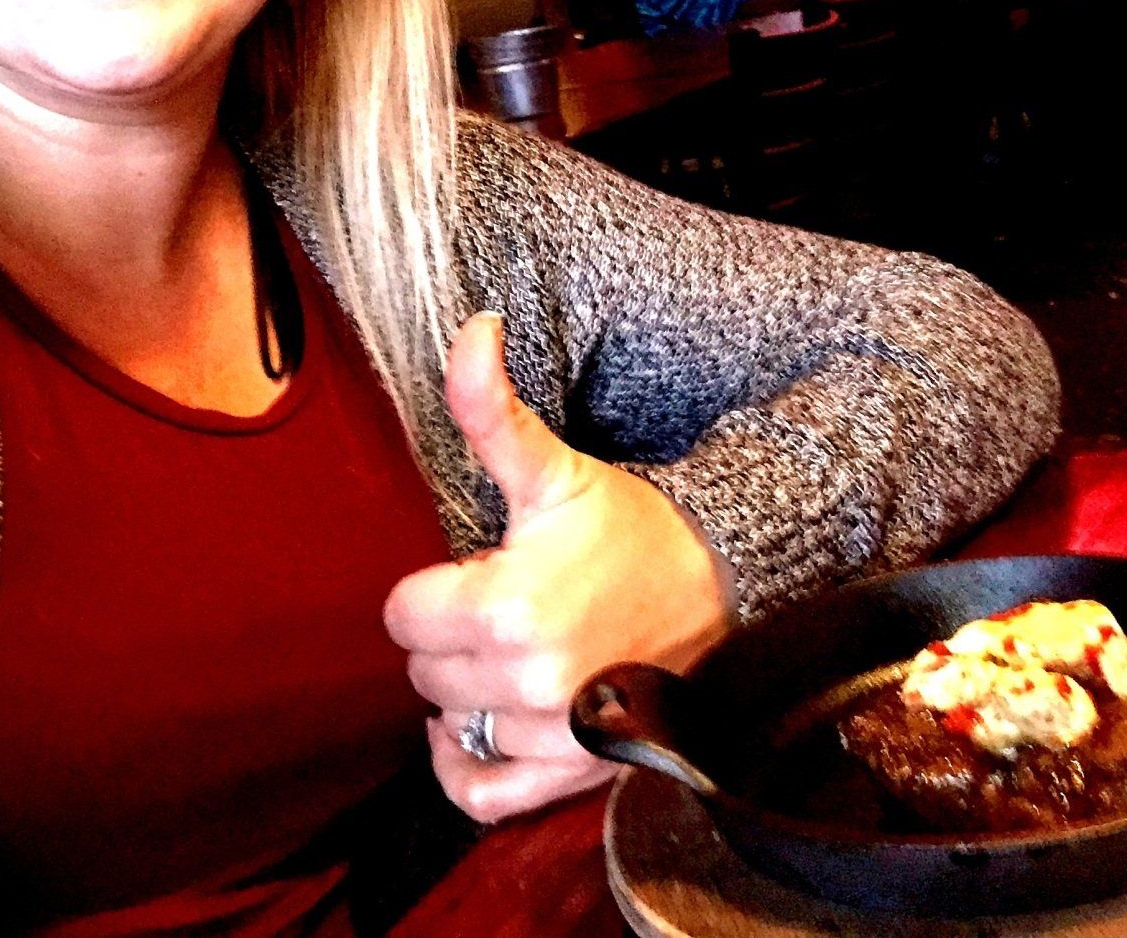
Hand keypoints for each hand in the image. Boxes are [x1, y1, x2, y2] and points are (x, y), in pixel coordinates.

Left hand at [383, 313, 736, 823]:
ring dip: (467, 691)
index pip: (402, 615)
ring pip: (452, 723)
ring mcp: (551, 735)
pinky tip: (471, 729)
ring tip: (510, 650)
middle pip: (422, 670)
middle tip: (504, 602)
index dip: (433, 586)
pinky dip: (465, 769)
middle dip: (450, 634)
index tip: (478, 568)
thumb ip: (491, 409)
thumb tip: (469, 329)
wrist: (724, 587)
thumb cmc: (635, 529)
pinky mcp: (573, 773)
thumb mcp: (557, 470)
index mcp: (506, 604)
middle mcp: (525, 678)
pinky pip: (482, 797)